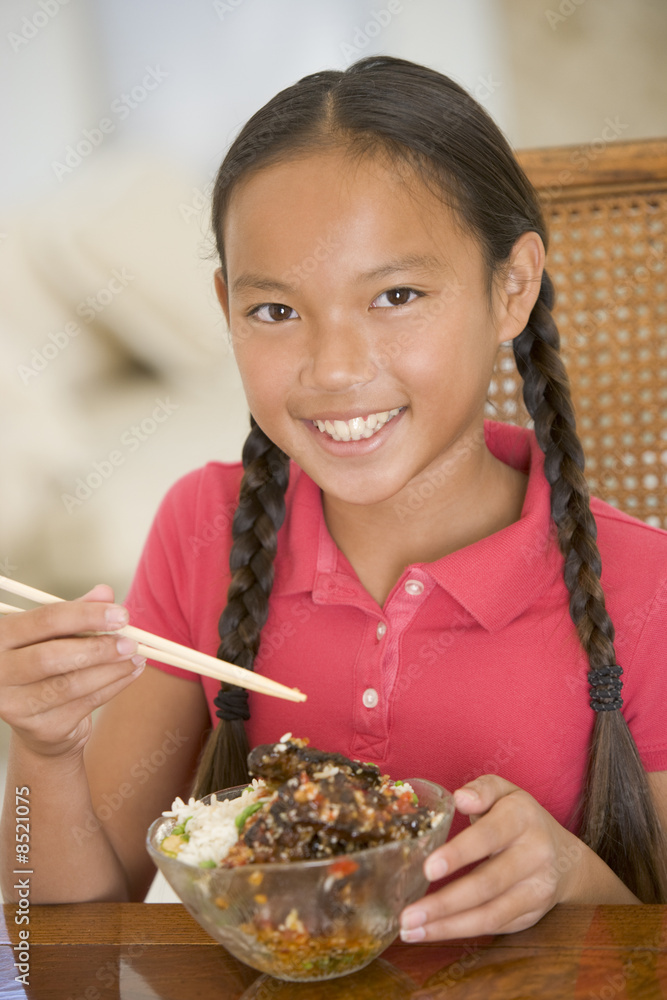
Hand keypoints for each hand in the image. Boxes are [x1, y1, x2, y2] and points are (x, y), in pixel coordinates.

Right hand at [0, 585, 145, 758]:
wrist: (39, 720)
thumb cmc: (46, 664)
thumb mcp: (56, 633)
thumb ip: (78, 611)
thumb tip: (105, 593)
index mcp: (1, 638)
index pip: (44, 620)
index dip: (85, 615)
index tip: (120, 615)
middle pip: (51, 658)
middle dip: (98, 648)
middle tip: (131, 642)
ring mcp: (15, 705)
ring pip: (71, 684)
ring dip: (112, 669)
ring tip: (137, 657)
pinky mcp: (40, 728)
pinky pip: (85, 704)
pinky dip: (114, 686)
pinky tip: (130, 673)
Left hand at [400, 774, 584, 940]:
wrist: (565, 856)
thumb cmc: (519, 818)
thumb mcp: (505, 792)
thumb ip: (482, 790)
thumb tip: (460, 798)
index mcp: (522, 818)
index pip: (488, 837)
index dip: (458, 854)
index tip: (427, 868)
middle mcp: (535, 855)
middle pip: (488, 884)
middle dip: (446, 902)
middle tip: (408, 914)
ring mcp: (536, 889)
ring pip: (490, 914)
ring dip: (448, 926)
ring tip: (411, 930)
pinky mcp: (531, 915)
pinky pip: (493, 927)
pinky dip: (459, 932)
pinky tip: (430, 931)